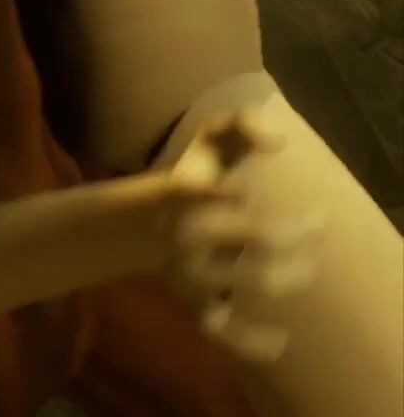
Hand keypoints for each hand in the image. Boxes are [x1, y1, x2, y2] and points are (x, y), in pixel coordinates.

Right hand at [163, 106, 323, 362]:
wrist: (146, 224)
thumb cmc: (197, 173)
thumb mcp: (212, 138)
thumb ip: (244, 122)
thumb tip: (279, 144)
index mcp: (182, 191)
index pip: (199, 190)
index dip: (228, 193)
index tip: (244, 190)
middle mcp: (186, 235)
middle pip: (256, 236)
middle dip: (296, 231)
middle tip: (318, 224)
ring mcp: (191, 274)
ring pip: (252, 281)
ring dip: (291, 274)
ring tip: (309, 265)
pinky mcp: (198, 305)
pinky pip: (225, 333)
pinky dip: (252, 341)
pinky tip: (279, 341)